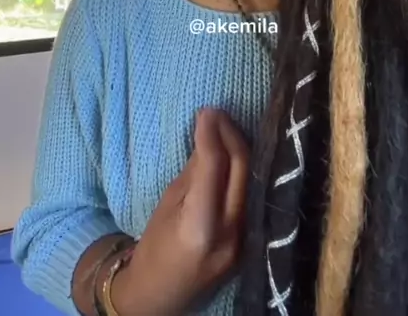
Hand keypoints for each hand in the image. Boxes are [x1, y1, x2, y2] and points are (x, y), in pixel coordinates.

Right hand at [111, 108, 249, 315]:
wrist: (161, 296)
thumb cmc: (155, 248)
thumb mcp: (168, 206)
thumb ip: (194, 173)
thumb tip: (209, 134)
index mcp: (200, 227)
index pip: (214, 167)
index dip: (211, 133)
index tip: (205, 110)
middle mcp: (229, 233)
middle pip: (241, 169)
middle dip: (230, 134)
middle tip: (216, 113)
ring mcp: (245, 240)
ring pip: (251, 180)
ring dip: (239, 149)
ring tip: (225, 126)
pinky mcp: (252, 242)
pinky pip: (250, 197)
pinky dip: (242, 172)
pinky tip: (234, 154)